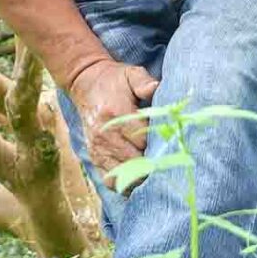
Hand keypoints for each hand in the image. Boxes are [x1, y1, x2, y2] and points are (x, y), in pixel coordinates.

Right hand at [66, 56, 158, 173]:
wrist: (85, 84)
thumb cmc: (114, 80)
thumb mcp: (130, 74)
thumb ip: (144, 82)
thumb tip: (156, 87)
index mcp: (116, 115)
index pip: (142, 140)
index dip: (158, 145)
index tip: (171, 145)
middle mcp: (104, 135)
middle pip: (134, 161)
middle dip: (153, 164)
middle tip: (168, 163)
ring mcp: (98, 148)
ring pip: (122, 174)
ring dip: (140, 177)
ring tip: (156, 172)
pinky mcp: (94, 157)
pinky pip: (109, 180)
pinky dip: (125, 184)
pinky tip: (138, 178)